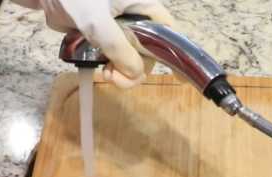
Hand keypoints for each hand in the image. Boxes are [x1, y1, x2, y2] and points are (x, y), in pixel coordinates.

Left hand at [12, 0, 174, 87]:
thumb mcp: (97, 23)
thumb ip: (118, 48)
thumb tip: (136, 74)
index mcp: (142, 6)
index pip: (167, 30)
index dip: (171, 51)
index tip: (173, 76)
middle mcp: (136, 18)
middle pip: (149, 51)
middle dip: (135, 68)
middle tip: (115, 76)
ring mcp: (120, 29)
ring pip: (132, 58)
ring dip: (122, 72)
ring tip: (105, 73)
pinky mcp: (104, 38)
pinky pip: (115, 58)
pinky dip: (110, 68)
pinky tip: (101, 70)